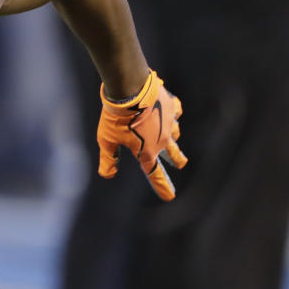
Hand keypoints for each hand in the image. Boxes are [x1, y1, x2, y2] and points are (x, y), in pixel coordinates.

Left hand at [97, 70, 187, 200]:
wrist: (129, 91)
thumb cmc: (115, 119)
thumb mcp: (106, 141)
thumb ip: (108, 160)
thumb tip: (107, 174)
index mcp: (147, 151)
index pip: (155, 174)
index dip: (161, 186)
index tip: (169, 197)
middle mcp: (162, 140)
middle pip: (172, 154)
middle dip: (176, 160)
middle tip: (181, 164)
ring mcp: (169, 122)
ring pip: (176, 133)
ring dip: (174, 137)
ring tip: (175, 137)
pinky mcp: (170, 106)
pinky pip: (175, 112)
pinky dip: (173, 114)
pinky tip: (172, 112)